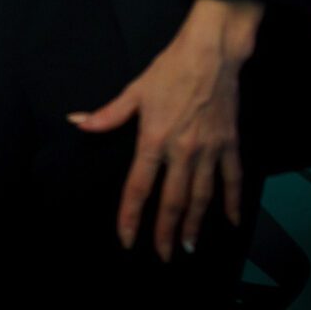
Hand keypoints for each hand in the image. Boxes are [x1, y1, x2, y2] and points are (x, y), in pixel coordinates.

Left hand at [70, 0, 262, 259]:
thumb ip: (107, 114)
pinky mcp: (230, 144)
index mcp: (153, 139)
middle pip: (171, 200)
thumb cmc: (169, 69)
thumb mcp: (134, 91)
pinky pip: (232, 179)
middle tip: (163, 255)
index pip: (137, 186)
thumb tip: (77, 122)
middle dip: (165, 231)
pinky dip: (233, 202)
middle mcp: (182, 151)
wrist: (211, 54)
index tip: (126, 238)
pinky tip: (231, 221)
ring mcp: (208, 150)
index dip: (130, 215)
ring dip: (194, 223)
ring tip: (188, 246)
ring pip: (201, 196)